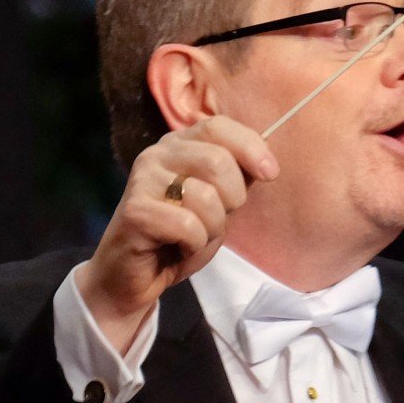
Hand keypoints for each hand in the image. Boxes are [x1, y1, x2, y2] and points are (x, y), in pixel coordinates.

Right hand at [76, 116, 278, 353]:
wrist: (133, 275)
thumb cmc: (178, 236)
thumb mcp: (218, 202)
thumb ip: (236, 177)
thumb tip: (265, 164)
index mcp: (178, 144)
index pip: (218, 126)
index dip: (250, 146)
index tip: (270, 173)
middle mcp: (157, 154)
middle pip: (218, 161)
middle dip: (232, 199)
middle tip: (214, 220)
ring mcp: (143, 180)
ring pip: (206, 197)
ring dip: (212, 229)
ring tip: (192, 238)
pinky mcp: (135, 211)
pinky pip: (188, 226)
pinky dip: (194, 245)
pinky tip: (177, 248)